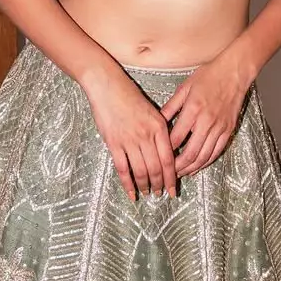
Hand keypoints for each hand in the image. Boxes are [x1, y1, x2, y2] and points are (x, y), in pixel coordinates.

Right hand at [82, 67, 175, 200]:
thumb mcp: (152, 111)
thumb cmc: (130, 96)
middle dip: (159, 185)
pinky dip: (127, 184)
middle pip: (156, 168)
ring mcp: (129, 140)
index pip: (169, 160)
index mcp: (159, 127)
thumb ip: (160, 131)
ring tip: (147, 193)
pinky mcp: (113, 143)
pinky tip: (131, 193)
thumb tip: (166, 153)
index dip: (171, 178)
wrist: (107, 86)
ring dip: (145, 186)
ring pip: (140, 171)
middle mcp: (146, 135)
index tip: (173, 190)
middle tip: (160, 194)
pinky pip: (122, 169)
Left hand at [161, 47, 252, 178]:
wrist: (234, 73)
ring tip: (180, 173)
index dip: (166, 152)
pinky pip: (216, 152)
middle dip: (177, 167)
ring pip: (204, 156)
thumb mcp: (184, 88)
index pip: (176, 138)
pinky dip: (206, 162)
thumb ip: (170, 107)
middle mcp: (206, 121)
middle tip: (168, 173)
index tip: (158, 157)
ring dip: (191, 168)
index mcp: (193, 110)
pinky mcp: (228, 130)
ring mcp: (219, 127)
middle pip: (190, 153)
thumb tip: (157, 122)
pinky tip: (197, 166)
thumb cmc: (209, 76)